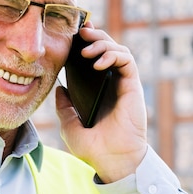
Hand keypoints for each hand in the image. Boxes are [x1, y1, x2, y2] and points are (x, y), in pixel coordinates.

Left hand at [56, 23, 147, 182]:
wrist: (111, 161)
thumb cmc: (93, 148)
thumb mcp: (69, 125)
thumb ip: (64, 107)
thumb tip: (59, 88)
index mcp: (97, 92)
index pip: (92, 61)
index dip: (85, 45)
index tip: (73, 36)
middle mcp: (111, 85)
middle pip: (106, 50)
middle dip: (94, 37)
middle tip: (81, 32)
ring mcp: (123, 85)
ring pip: (118, 50)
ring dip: (102, 44)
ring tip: (86, 51)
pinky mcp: (133, 86)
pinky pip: (127, 61)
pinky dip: (113, 55)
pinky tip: (98, 63)